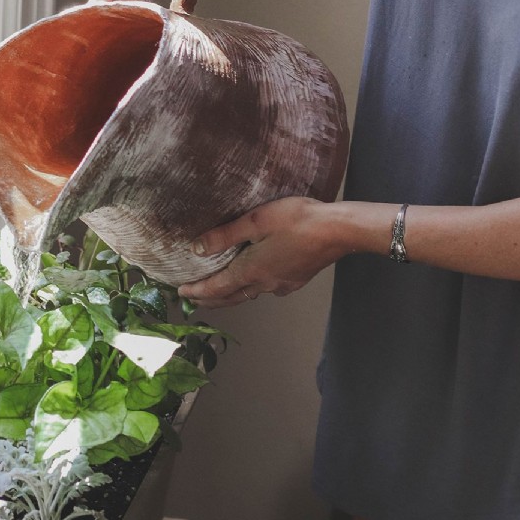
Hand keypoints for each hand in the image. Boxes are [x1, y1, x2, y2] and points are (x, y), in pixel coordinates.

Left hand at [178, 196, 341, 307]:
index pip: (217, 288)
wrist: (337, 231)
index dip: (197, 291)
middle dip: (210, 299)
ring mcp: (282, 285)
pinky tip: (255, 279)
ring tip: (218, 291)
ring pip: (249, 294)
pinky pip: (266, 289)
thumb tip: (196, 249)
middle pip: (231, 297)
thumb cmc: (297, 220)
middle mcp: (265, 284)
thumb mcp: (256, 221)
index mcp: (252, 270)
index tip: (181, 294)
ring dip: (230, 295)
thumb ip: (226, 235)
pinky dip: (251, 288)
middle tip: (193, 299)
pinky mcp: (296, 280)